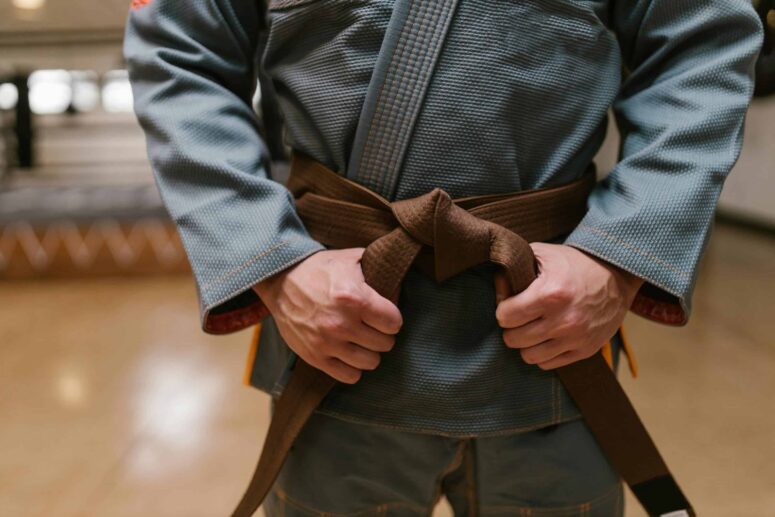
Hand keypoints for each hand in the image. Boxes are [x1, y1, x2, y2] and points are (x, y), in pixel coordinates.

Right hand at [252, 248, 402, 383]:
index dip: (392, 318)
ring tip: (362, 342)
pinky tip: (349, 354)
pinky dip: (353, 368)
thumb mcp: (350, 258)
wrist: (281, 281)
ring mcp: (328, 343)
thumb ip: (377, 267)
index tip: (384, 316)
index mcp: (355, 298)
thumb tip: (399, 282)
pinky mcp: (315, 356)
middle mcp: (342, 323)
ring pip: (370, 362)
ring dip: (369, 352)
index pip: (394, 322)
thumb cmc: (319, 269)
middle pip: (385, 344)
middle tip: (372, 328)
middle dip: (382, 335)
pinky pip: (349, 376)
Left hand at [494, 243, 642, 369]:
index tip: (509, 304)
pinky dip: (542, 354)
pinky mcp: (585, 350)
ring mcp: (575, 338)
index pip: (505, 316)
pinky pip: (548, 364)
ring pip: (529, 356)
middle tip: (518, 318)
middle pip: (514, 339)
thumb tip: (497, 286)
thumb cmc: (576, 263)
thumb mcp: (544, 254)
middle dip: (511, 327)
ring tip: (531, 330)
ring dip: (525, 344)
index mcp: (550, 294)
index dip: (503, 309)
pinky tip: (546, 339)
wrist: (617, 275)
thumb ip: (515, 267)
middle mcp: (563, 320)